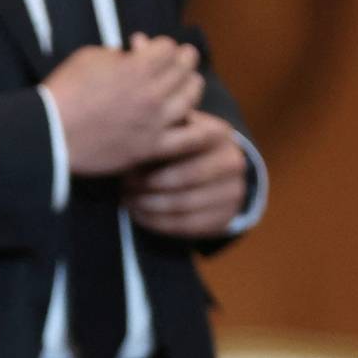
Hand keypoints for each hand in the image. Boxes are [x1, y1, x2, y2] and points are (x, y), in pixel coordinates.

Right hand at [43, 34, 202, 175]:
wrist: (50, 135)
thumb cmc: (64, 92)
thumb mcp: (89, 57)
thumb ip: (119, 54)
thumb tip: (133, 56)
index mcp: (137, 67)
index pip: (169, 48)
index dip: (162, 46)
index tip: (153, 50)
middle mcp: (152, 93)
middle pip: (185, 69)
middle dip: (181, 61)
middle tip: (179, 63)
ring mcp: (154, 122)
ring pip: (191, 97)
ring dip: (192, 87)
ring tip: (187, 86)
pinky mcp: (150, 148)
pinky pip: (188, 140)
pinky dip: (203, 130)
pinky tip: (208, 125)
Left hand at [124, 111, 247, 238]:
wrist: (218, 172)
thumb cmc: (184, 147)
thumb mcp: (176, 132)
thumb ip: (160, 136)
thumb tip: (128, 148)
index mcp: (218, 134)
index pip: (184, 145)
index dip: (152, 158)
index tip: (128, 168)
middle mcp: (231, 162)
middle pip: (185, 178)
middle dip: (148, 186)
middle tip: (125, 187)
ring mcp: (233, 192)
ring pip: (184, 205)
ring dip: (149, 206)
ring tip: (128, 201)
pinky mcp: (225, 217)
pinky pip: (187, 225)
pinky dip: (157, 223)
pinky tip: (140, 215)